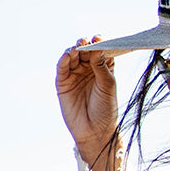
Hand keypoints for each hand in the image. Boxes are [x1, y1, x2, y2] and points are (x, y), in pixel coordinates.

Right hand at [56, 36, 118, 168]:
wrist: (95, 132)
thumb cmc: (105, 109)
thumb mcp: (107, 85)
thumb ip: (102, 66)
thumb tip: (97, 46)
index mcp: (102, 67)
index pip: (100, 50)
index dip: (99, 43)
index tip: (99, 38)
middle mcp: (88, 68)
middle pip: (85, 50)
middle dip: (85, 44)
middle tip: (86, 42)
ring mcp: (75, 74)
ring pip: (72, 56)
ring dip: (74, 49)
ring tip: (77, 48)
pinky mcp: (63, 82)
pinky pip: (62, 67)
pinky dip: (64, 60)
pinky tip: (67, 55)